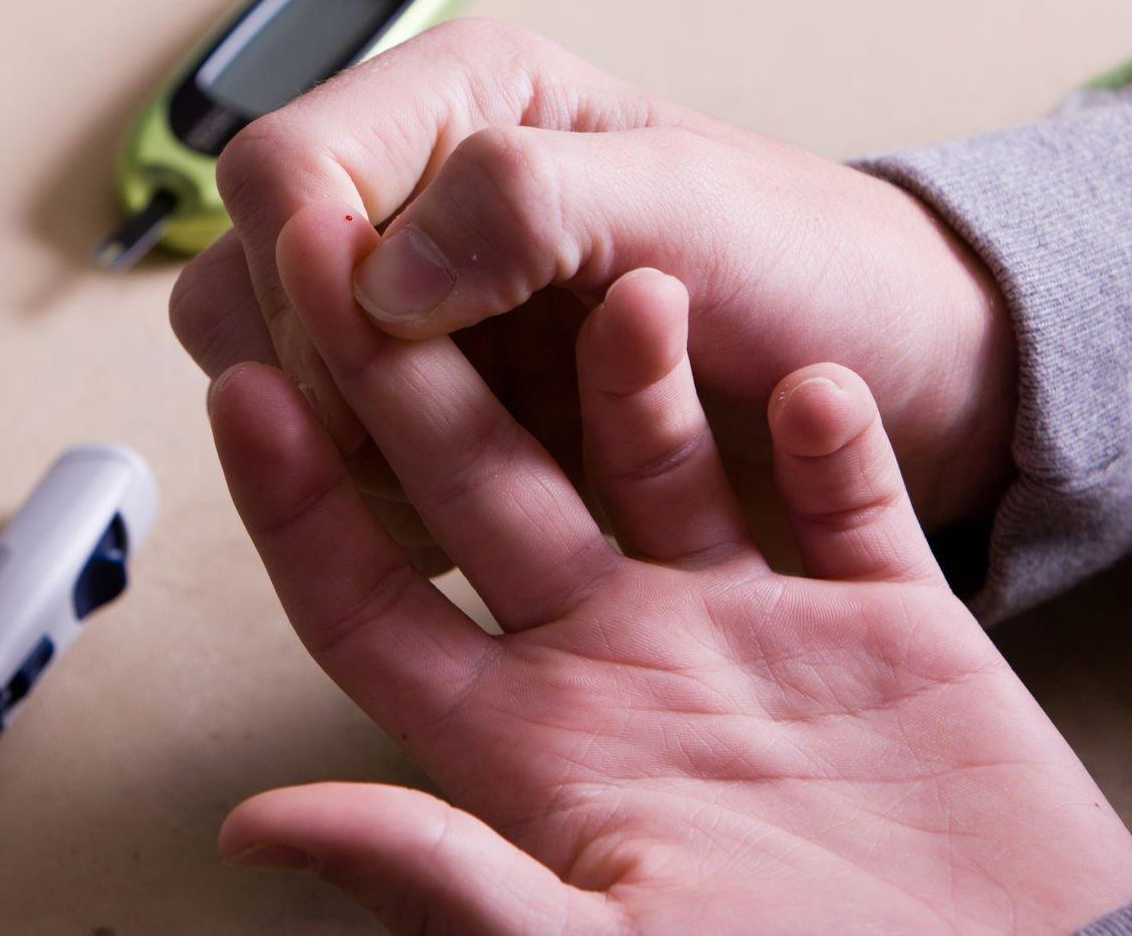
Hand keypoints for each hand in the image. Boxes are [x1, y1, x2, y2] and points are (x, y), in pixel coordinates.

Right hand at [170, 19, 1016, 558]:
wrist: (887, 378)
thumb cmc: (813, 266)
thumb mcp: (693, 205)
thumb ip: (532, 203)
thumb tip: (374, 273)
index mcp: (457, 107)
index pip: (278, 169)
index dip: (310, 259)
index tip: (395, 330)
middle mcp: (412, 201)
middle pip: (247, 280)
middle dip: (324, 367)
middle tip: (448, 409)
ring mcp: (412, 313)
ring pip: (270, 381)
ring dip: (349, 441)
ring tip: (491, 453)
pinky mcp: (428, 410)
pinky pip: (329, 465)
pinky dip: (382, 498)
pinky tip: (486, 502)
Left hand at [207, 205, 1131, 933]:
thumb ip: (444, 875)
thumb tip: (257, 829)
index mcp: (539, 743)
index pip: (374, 605)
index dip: (301, 502)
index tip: (245, 389)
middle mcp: (627, 663)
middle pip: (496, 495)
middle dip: (427, 381)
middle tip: (371, 257)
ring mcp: (757, 634)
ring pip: (667, 463)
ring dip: (641, 375)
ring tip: (630, 286)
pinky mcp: (886, 626)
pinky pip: (848, 501)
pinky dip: (832, 440)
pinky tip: (814, 380)